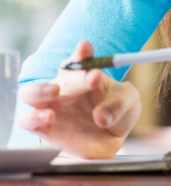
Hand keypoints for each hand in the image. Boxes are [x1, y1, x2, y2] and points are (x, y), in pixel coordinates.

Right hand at [17, 40, 140, 158]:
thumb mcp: (128, 101)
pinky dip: (34, 117)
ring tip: (55, 91)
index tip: (86, 48)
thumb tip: (101, 117)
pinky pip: (28, 121)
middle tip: (92, 77)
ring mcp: (51, 107)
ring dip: (39, 90)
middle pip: (59, 75)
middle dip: (73, 74)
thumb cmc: (117, 110)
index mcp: (84, 75)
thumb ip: (119, 104)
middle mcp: (64, 88)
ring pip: (29, 93)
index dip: (81, 53)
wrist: (111, 137)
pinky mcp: (45, 129)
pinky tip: (48, 116)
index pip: (79, 59)